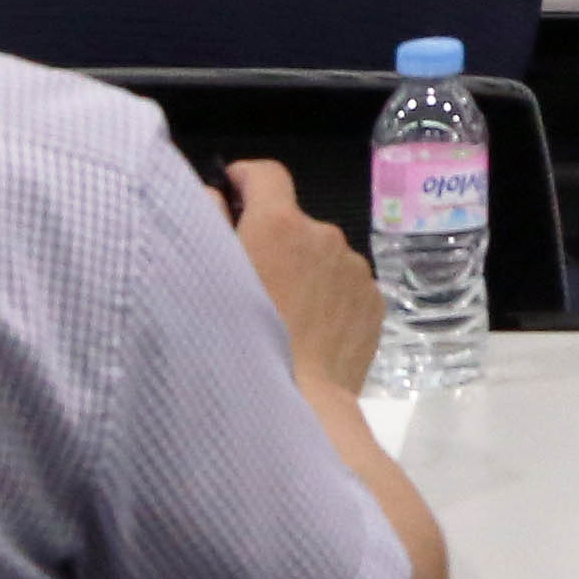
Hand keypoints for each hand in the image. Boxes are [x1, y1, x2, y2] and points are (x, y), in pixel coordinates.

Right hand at [222, 156, 380, 395]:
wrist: (299, 405)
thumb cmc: (239, 343)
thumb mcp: (205, 278)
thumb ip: (207, 222)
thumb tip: (215, 193)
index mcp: (280, 224)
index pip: (265, 174)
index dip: (244, 180)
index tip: (231, 196)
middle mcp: (324, 235)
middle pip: (293, 223)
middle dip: (272, 242)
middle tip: (250, 283)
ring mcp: (355, 270)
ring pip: (321, 258)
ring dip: (303, 272)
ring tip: (281, 317)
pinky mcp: (374, 303)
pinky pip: (344, 288)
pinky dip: (327, 300)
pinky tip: (308, 334)